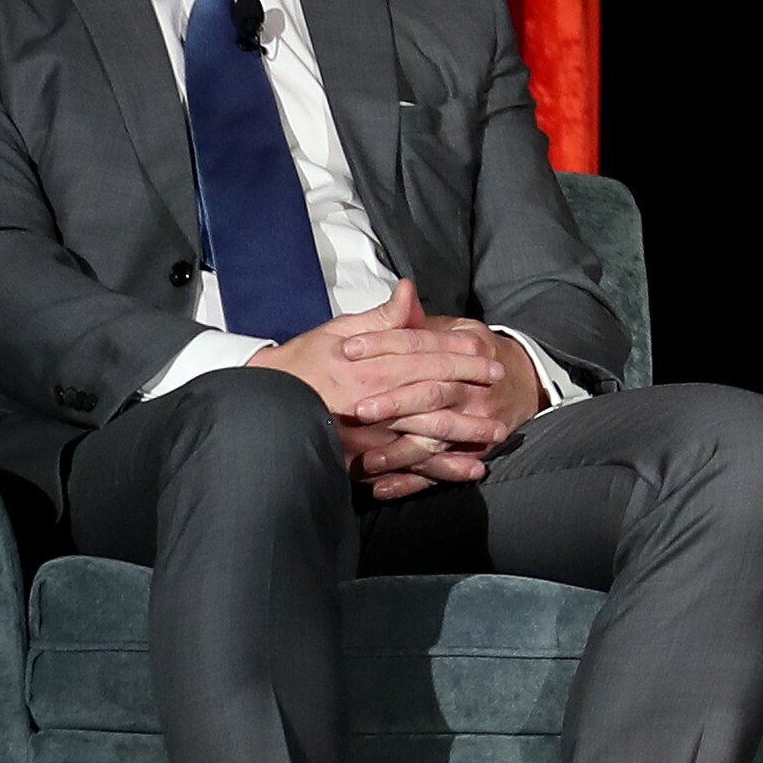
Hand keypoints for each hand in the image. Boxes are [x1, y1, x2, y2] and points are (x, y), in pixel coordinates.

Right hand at [264, 280, 542, 489]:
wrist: (259, 406)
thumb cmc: (301, 365)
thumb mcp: (337, 333)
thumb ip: (381, 318)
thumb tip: (410, 290)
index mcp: (372, 365)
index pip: (427, 357)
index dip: (461, 356)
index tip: (490, 355)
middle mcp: (375, 400)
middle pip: (435, 395)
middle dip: (471, 392)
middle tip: (502, 391)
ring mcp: (370, 435)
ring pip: (428, 434)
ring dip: (465, 436)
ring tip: (497, 436)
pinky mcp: (362, 462)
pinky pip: (409, 469)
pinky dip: (440, 471)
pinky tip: (467, 472)